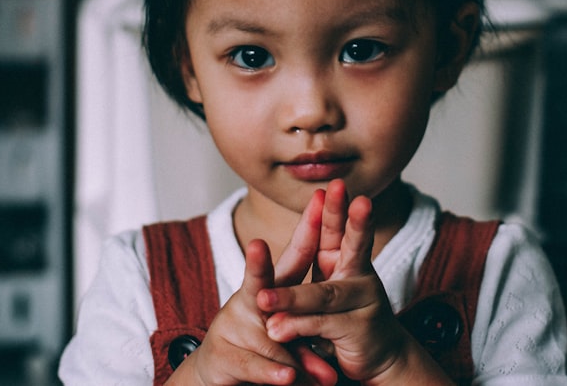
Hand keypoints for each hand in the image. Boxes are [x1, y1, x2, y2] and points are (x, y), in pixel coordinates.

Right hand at [168, 190, 336, 385]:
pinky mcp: (222, 356)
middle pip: (256, 281)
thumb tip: (345, 323)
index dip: (307, 228)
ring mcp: (232, 326)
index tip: (319, 199)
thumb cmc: (264, 344)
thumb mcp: (294, 331)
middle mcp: (249, 301)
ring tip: (301, 365)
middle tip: (256, 245)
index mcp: (272, 288)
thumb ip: (313, 328)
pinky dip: (271, 371)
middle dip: (256, 264)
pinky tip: (287, 377)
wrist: (221, 372)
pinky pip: (252, 364)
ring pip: (263, 334)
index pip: (295, 255)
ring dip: (288, 351)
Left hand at [257, 181, 441, 384]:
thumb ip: (299, 289)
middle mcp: (359, 276)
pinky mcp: (360, 330)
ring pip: (324, 294)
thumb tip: (266, 286)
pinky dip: (297, 327)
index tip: (332, 186)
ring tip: (263, 299)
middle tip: (348, 194)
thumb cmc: (343, 321)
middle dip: (351, 219)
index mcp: (345, 261)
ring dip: (291, 298)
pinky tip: (277, 329)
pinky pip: (322, 325)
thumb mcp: (320, 297)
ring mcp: (364, 302)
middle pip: (353, 245)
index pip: (338, 231)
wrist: (379, 356)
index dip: (335, 209)